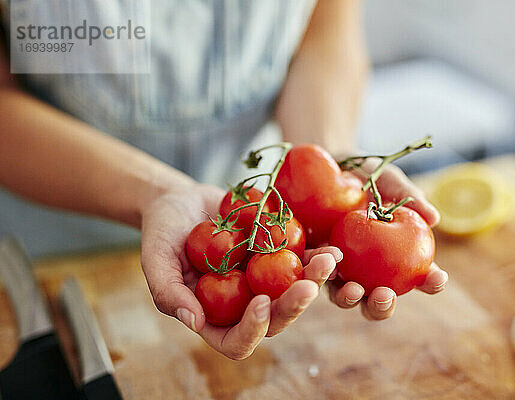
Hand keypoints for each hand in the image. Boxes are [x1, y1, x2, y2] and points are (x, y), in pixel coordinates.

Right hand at [140, 183, 338, 359]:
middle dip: (294, 306)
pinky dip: (316, 256)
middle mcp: (244, 306)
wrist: (182, 201)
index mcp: (215, 318)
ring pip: (295, 293)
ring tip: (328, 260)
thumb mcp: (156, 259)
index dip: (252, 330)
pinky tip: (331, 246)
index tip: (260, 302)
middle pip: (275, 320)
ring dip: (314, 280)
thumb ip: (168, 292)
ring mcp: (264, 283)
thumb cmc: (162, 232)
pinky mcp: (277, 258)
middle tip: (307, 285)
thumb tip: (194, 322)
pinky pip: (301, 262)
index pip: (237, 342)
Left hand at [327, 161, 448, 319]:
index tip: (437, 278)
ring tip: (353, 289)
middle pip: (378, 300)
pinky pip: (314, 274)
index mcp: (395, 255)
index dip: (431, 282)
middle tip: (384, 295)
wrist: (326, 165)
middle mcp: (368, 270)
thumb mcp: (387, 180)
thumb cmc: (365, 175)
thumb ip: (409, 197)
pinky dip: (321, 273)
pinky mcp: (311, 262)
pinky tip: (327, 263)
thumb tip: (434, 218)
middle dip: (383, 306)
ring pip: (345, 297)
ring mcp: (339, 269)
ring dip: (351, 299)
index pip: (419, 277)